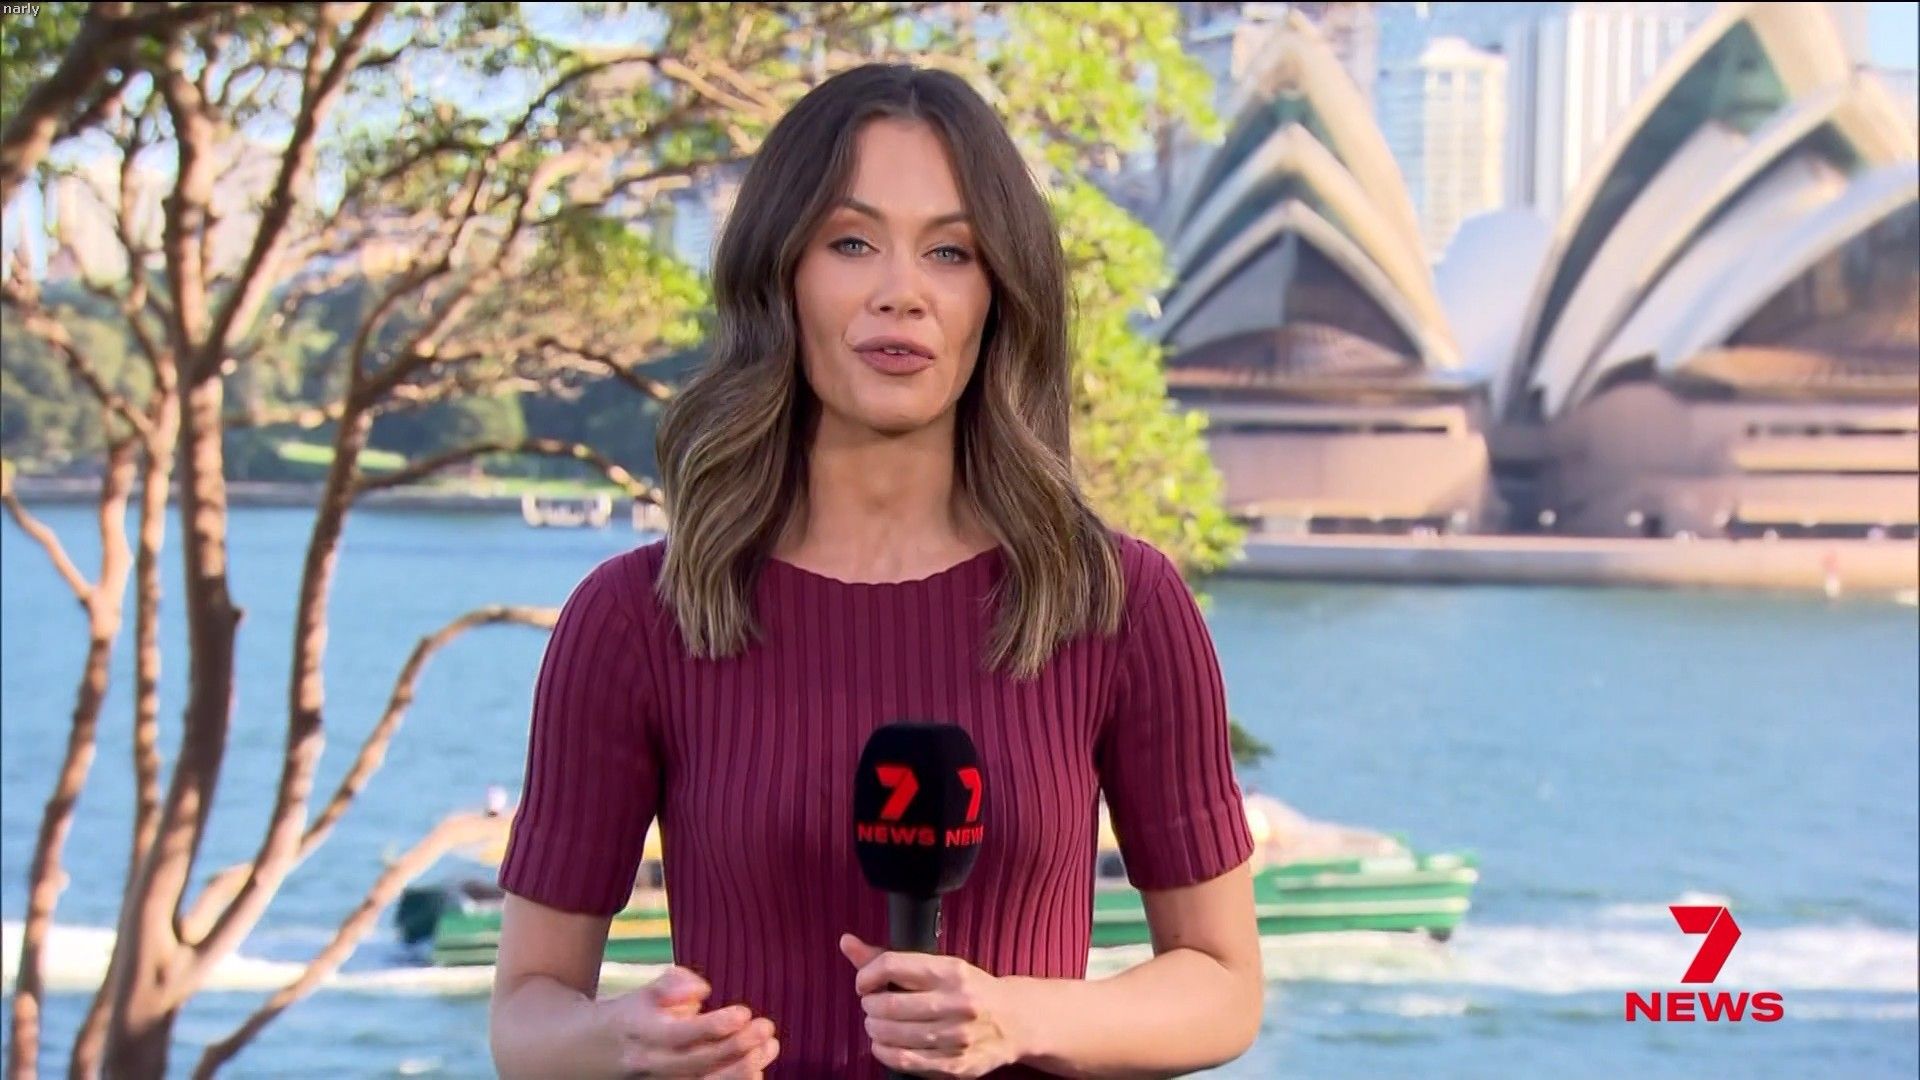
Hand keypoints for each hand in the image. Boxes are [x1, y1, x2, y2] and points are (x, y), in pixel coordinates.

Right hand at [600, 966, 780, 1077]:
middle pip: (697, 1063)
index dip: (714, 1026)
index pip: (680, 1034)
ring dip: (740, 1070)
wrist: (592, 1054)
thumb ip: (673, 984)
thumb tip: (702, 990)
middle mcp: (650, 1064)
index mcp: (641, 1032)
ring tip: (770, 1047)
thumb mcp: (644, 993)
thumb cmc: (631, 1016)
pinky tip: (758, 1071)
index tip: (744, 1012)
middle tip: (766, 1027)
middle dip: (736, 1047)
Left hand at [839, 933, 1025, 1077]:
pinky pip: (905, 1060)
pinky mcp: (955, 1065)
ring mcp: (956, 1037)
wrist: (1014, 1021)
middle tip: (872, 1006)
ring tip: (877, 1024)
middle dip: (869, 1007)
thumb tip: (846, 942)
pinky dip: (884, 1052)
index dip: (866, 975)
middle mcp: (956, 1002)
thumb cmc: (968, 989)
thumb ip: (890, 958)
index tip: (864, 984)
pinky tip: (883, 1044)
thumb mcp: (938, 966)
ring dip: (875, 1029)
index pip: (891, 966)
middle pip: (887, 1005)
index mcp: (950, 971)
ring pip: (893, 1035)